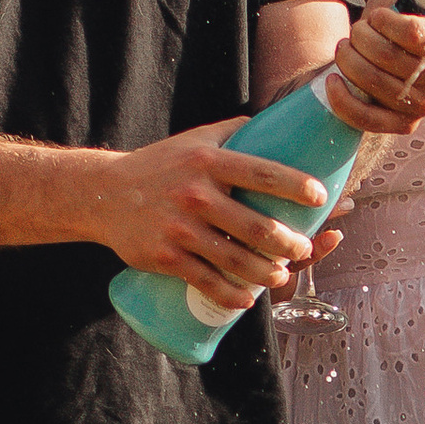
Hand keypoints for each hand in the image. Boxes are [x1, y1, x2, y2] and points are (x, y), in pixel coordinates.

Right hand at [89, 121, 332, 310]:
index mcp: (208, 162)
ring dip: (267, 273)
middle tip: (303, 248)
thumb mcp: (196, 140)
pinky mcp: (164, 256)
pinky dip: (230, 294)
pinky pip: (205, 281)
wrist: (103, 193)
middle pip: (256, 227)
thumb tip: (282, 124)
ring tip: (281, 275)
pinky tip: (247, 299)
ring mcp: (179, 228)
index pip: (263, 173)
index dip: (297, 187)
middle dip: (290, 243)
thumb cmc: (161, 164)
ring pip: (235, 260)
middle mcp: (195, 194)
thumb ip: (236, 133)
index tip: (321, 199)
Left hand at [326, 0, 424, 136]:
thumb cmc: (395, 22)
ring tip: (344, 50)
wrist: (377, 51)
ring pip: (378, 85)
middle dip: (363, 40)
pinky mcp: (404, 124)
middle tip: (356, 32)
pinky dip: (344, 100)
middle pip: (393, 60)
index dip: (389, 24)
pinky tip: (333, 81)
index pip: (420, 36)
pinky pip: (370, 119)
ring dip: (350, 62)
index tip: (376, 16)